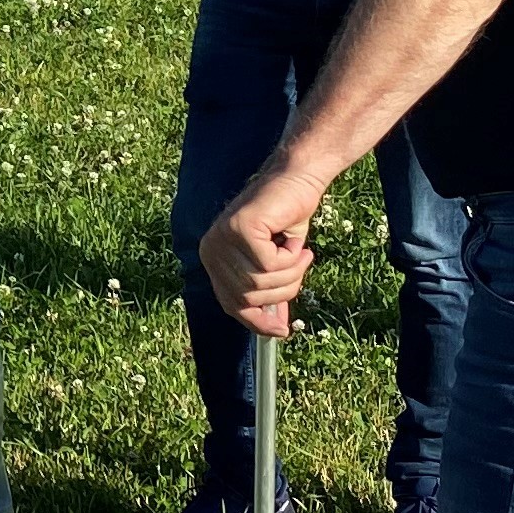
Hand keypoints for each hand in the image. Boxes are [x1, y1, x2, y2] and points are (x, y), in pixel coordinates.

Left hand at [198, 160, 327, 334]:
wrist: (298, 180)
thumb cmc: (287, 220)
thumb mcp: (279, 263)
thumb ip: (273, 293)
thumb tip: (278, 329)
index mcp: (215, 259)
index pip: (231, 304)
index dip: (256, 322)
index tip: (281, 331)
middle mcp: (212, 250)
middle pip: (248, 297)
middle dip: (283, 289)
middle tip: (301, 264)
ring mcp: (222, 238)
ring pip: (260, 282)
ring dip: (290, 272)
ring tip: (300, 252)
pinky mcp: (240, 228)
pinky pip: (269, 264)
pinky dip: (290, 257)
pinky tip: (295, 240)